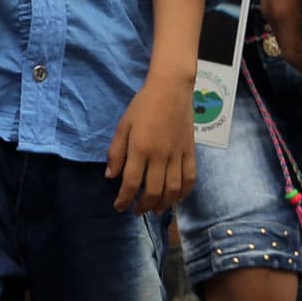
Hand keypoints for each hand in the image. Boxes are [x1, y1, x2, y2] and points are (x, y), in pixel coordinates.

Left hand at [106, 74, 197, 212]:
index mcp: (140, 148)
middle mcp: (160, 155)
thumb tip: (111, 177)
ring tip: (154, 209)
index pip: (131, 183)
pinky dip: (184, 193)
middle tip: (136, 211)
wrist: (171, 89)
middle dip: (143, 206)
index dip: (124, 199)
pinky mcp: (190, 152)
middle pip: (153, 191)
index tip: (119, 206)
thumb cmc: (143, 106)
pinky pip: (190, 178)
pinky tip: (175, 199)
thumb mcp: (123, 126)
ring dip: (163, 204)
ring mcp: (178, 154)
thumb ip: (116, 152)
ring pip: (173, 189)